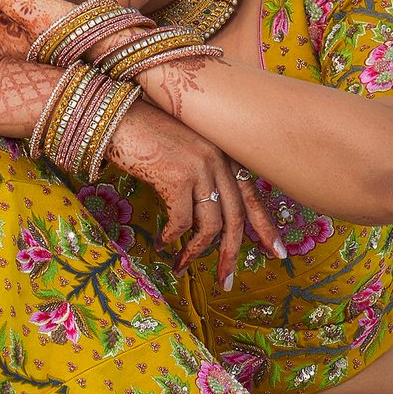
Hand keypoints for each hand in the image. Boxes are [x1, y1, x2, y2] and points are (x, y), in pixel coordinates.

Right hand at [101, 101, 287, 289]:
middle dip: (230, 253)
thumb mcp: (180, 151)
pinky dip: (172, 238)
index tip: (277, 252)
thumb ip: (198, 176)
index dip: (265, 226)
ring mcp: (199, 167)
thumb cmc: (141, 133)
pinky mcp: (177, 177)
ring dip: (194, 251)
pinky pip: (181, 222)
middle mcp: (217, 158)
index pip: (251, 194)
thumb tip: (197, 219)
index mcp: (221, 152)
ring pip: (209, 225)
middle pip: (235, 217)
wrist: (114, 113)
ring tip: (180, 265)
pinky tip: (162, 243)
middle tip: (226, 280)